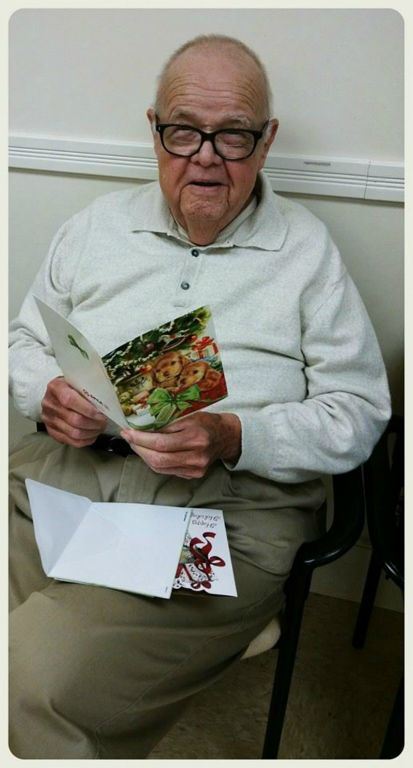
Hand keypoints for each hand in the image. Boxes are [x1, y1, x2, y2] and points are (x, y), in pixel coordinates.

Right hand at [41, 377, 107, 446]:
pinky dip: (85, 440)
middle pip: (74, 420)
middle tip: (104, 421)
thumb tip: (106, 402)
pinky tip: (92, 435)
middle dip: (94, 423)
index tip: (101, 413)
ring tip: (99, 428)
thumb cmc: (71, 386)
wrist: (56, 394)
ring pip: (74, 433)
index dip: (88, 409)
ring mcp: (49, 419)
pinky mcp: (51, 431)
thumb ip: (88, 389)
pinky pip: (71, 441)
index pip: (70, 400)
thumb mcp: (78, 380)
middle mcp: (49, 404)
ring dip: (91, 433)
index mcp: (56, 387)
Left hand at [120, 412, 240, 478]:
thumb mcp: (189, 415)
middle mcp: (196, 457)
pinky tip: (149, 452)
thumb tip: (142, 427)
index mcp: (196, 438)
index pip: (161, 443)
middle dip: (139, 448)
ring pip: (160, 468)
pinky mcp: (193, 475)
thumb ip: (168, 423)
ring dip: (144, 456)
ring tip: (136, 444)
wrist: (226, 437)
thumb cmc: (207, 423)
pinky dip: (155, 462)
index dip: (140, 439)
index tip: (128, 432)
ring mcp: (195, 469)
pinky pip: (167, 471)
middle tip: (129, 438)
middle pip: (158, 459)